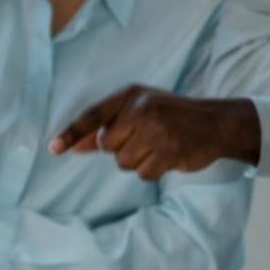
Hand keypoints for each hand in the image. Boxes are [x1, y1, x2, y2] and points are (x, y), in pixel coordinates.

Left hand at [49, 88, 260, 180]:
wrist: (215, 123)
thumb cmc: (171, 117)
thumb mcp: (139, 111)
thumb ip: (106, 128)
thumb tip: (72, 147)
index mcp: (130, 95)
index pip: (93, 115)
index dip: (72, 133)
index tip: (54, 148)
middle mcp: (141, 109)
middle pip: (107, 146)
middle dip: (121, 149)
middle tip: (145, 139)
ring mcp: (156, 130)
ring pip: (123, 163)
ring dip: (139, 161)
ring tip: (158, 147)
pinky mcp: (169, 151)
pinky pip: (143, 174)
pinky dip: (153, 170)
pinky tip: (168, 156)